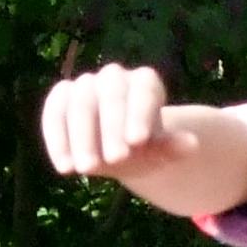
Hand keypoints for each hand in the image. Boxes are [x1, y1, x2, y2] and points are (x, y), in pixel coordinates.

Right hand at [41, 62, 181, 178]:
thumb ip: (172, 148)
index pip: (143, 91)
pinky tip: (64, 168)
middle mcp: (115, 77)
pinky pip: (54, 112)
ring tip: (85, 170)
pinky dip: (57, 139)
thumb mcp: (160, 153)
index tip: (137, 143)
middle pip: (111, 94)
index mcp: (145, 83)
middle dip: (111, 128)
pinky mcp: (61, 98)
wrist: (118, 150)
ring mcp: (86, 84)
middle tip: (115, 161)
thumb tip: (192, 144)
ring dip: (81, 137)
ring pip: (79, 101)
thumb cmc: (143, 149)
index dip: (139, 114)